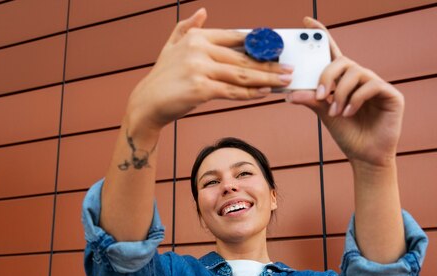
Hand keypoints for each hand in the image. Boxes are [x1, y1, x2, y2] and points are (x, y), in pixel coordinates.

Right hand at [124, 8, 292, 134]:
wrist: (147, 102)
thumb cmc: (162, 77)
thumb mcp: (171, 46)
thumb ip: (186, 28)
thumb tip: (202, 11)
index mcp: (197, 37)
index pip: (235, 38)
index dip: (258, 44)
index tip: (276, 49)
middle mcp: (199, 49)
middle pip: (243, 58)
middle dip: (269, 64)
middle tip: (288, 68)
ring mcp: (201, 69)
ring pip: (242, 75)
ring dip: (266, 79)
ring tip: (283, 80)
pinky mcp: (202, 89)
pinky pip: (233, 91)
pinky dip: (251, 93)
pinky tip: (265, 92)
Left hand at [286, 17, 403, 168]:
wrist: (365, 157)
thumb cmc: (348, 135)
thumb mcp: (324, 115)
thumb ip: (311, 100)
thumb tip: (290, 94)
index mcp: (344, 81)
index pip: (333, 53)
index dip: (321, 36)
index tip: (306, 22)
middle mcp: (362, 79)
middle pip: (343, 61)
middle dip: (328, 76)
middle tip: (320, 96)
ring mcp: (377, 85)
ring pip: (356, 74)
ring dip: (341, 93)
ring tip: (337, 112)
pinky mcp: (391, 95)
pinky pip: (371, 85)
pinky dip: (356, 98)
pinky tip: (350, 112)